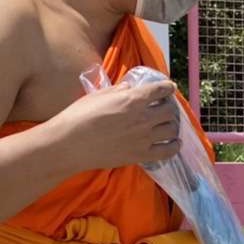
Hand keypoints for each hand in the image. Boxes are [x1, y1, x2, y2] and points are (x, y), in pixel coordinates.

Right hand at [50, 78, 180, 171]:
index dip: (167, 87)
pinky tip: (174, 143)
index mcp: (133, 100)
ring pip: (172, 129)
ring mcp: (144, 138)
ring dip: (172, 125)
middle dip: (169, 106)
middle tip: (164, 107)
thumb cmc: (79, 116)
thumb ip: (119, 90)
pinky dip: (174, 146)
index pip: (160, 89)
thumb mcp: (98, 95)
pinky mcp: (141, 155)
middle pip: (170, 110)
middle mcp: (143, 118)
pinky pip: (168, 151)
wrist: (70, 144)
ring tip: (168, 124)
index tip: (169, 88)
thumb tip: (130, 88)